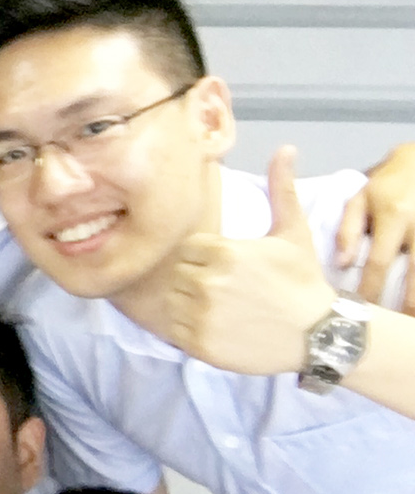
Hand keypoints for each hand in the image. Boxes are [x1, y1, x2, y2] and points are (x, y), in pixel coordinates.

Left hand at [168, 146, 338, 374]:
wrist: (320, 333)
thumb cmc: (304, 281)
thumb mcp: (293, 232)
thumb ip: (281, 190)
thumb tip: (285, 148)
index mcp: (223, 252)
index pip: (189, 248)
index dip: (207, 257)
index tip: (230, 267)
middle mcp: (207, 283)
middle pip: (178, 274)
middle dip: (196, 278)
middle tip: (227, 289)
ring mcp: (202, 316)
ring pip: (173, 301)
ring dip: (190, 303)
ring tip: (224, 308)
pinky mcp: (199, 345)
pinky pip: (174, 330)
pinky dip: (189, 329)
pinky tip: (218, 326)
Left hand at [337, 140, 414, 312]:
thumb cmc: (388, 185)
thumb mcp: (362, 198)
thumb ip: (349, 230)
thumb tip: (343, 264)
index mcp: (393, 216)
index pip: (380, 263)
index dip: (372, 291)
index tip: (362, 316)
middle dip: (409, 305)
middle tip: (398, 328)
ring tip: (411, 321)